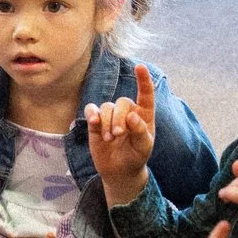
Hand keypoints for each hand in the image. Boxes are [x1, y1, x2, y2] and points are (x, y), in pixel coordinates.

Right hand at [85, 64, 157, 205]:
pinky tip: (94, 123)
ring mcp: (111, 116)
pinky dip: (92, 115)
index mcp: (144, 114)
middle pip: (121, 102)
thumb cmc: (136, 156)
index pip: (146, 94)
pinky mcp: (96, 122)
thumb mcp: (144, 147)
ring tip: (109, 139)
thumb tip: (131, 116)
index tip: (139, 67)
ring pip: (106, 107)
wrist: (119, 170)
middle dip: (118, 118)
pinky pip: (91, 110)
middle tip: (118, 134)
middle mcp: (127, 111)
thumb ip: (140, 131)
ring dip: (106, 123)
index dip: (143, 80)